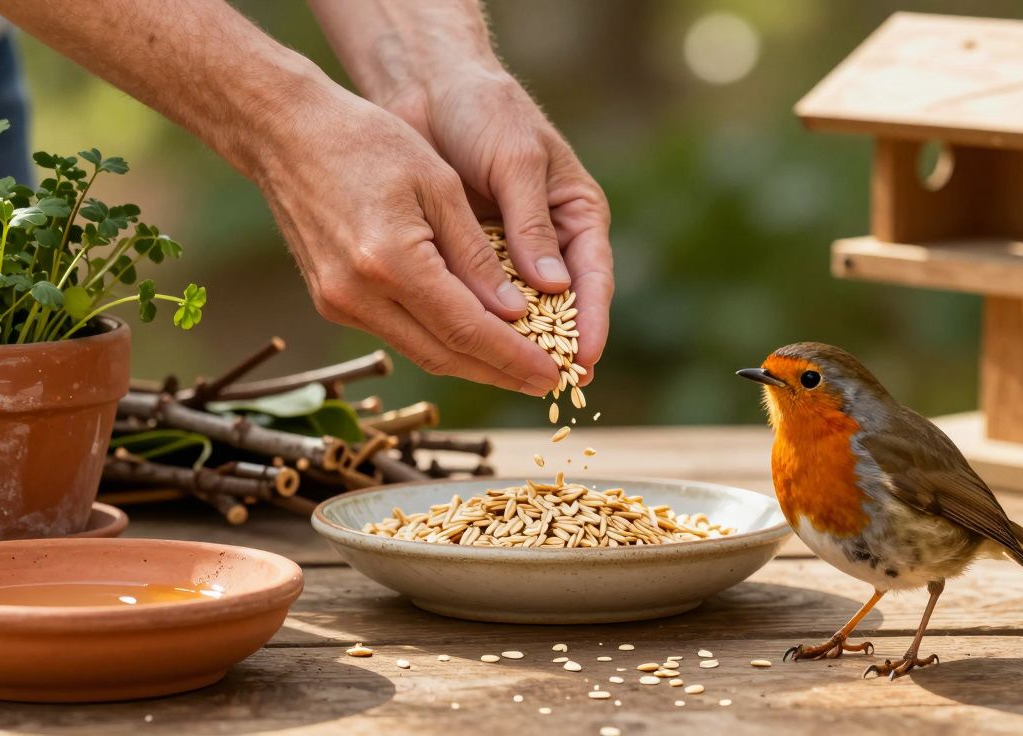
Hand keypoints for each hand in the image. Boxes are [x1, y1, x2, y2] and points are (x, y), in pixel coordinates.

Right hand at [255, 89, 559, 394]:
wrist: (284, 134)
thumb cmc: (366, 142)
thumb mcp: (438, 186)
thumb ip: (476, 255)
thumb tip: (514, 313)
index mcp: (390, 261)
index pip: (467, 329)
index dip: (514, 357)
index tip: (554, 375)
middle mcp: (358, 294)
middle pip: (444, 355)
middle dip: (499, 373)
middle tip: (546, 383)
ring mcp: (338, 303)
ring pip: (420, 351)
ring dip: (471, 364)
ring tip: (518, 368)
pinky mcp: (330, 302)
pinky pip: (397, 334)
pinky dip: (439, 341)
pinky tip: (473, 339)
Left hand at [382, 64, 612, 384]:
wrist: (429, 87)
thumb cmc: (485, 110)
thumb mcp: (515, 161)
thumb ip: (530, 222)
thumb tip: (553, 288)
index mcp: (578, 216)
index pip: (593, 280)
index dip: (591, 323)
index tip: (584, 360)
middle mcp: (549, 241)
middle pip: (559, 307)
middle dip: (554, 347)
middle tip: (550, 387)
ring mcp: (510, 252)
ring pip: (518, 310)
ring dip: (513, 342)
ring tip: (509, 380)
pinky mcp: (469, 255)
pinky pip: (476, 298)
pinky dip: (473, 321)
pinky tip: (465, 348)